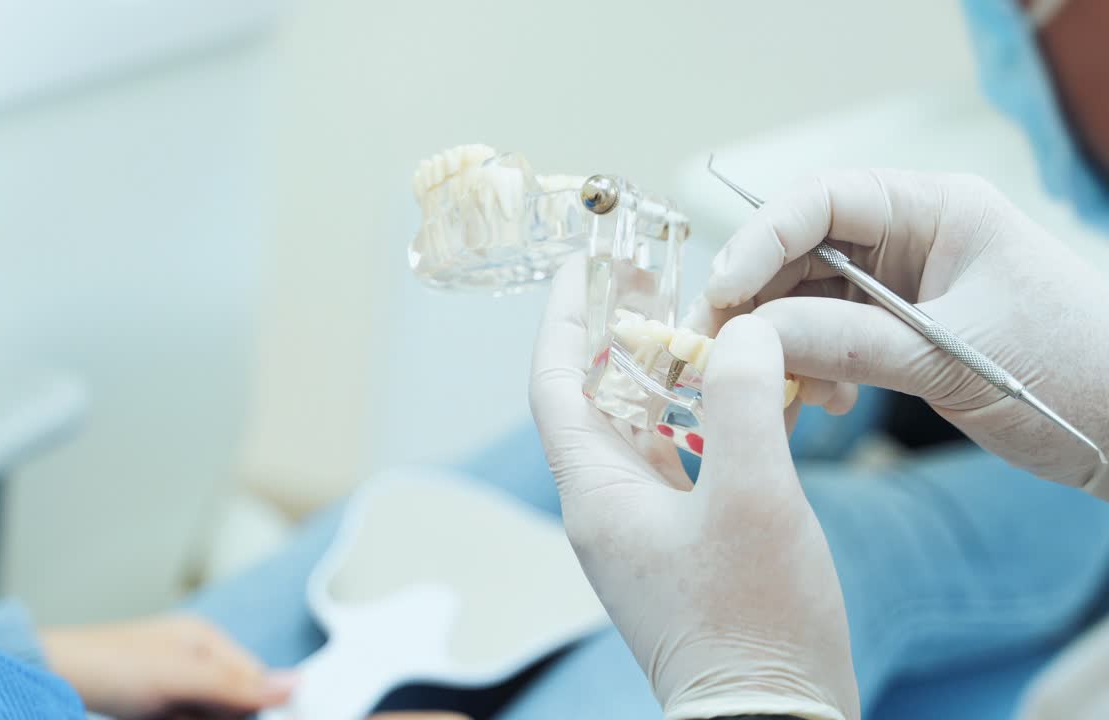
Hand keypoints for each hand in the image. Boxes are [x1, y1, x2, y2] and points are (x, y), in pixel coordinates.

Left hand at [41, 614, 294, 718]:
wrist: (49, 678)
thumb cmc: (110, 665)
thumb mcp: (183, 677)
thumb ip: (237, 684)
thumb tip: (294, 684)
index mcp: (205, 641)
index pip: (254, 678)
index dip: (261, 704)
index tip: (263, 716)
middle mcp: (192, 661)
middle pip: (232, 702)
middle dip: (222, 715)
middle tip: (181, 712)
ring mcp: (171, 686)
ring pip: (207, 715)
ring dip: (195, 718)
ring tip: (161, 712)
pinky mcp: (153, 708)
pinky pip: (184, 718)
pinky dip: (179, 719)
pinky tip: (154, 714)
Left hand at [530, 260, 859, 719]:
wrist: (771, 718)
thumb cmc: (753, 622)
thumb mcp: (752, 498)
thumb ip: (741, 403)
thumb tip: (741, 333)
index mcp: (598, 493)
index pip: (558, 382)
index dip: (566, 316)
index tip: (584, 263)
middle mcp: (610, 506)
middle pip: (603, 398)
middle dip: (628, 334)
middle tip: (662, 279)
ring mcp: (647, 527)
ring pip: (651, 427)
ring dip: (679, 375)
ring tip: (718, 325)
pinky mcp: (688, 544)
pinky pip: (689, 461)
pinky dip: (715, 421)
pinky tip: (760, 395)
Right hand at [690, 170, 1108, 492]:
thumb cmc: (1073, 370)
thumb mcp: (951, 355)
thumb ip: (848, 342)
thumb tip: (751, 339)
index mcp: (937, 209)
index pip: (822, 200)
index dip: (760, 240)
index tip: (722, 294)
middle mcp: (911, 237)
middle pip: (799, 251)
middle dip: (753, 303)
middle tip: (711, 353)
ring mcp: (901, 285)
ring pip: (804, 300)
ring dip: (777, 345)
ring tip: (777, 394)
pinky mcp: (897, 330)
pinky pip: (826, 338)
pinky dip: (809, 370)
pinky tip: (821, 404)